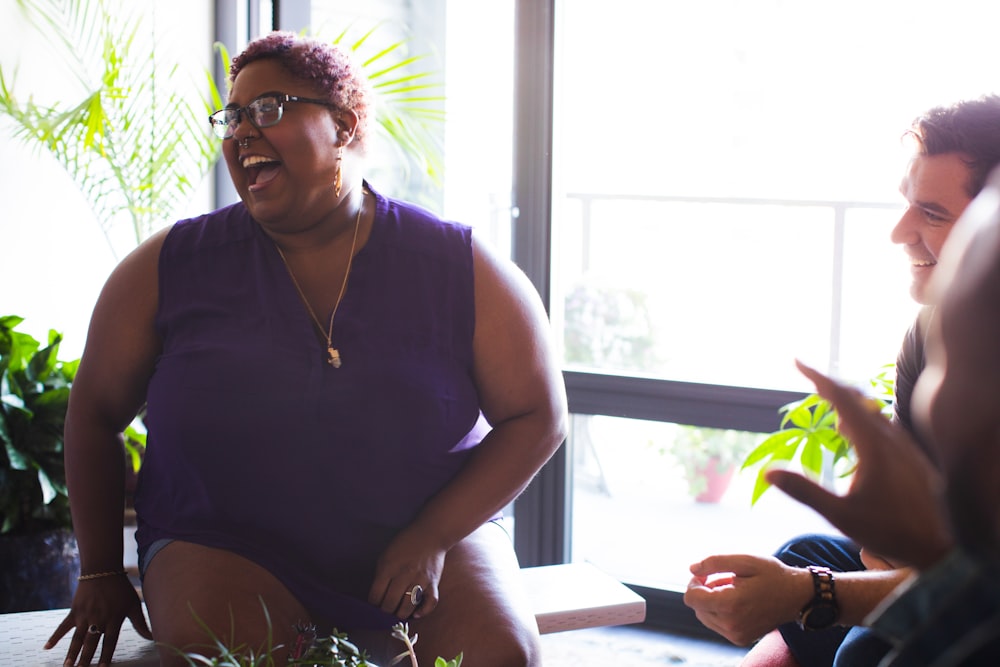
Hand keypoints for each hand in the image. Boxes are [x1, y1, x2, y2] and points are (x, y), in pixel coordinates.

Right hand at [44, 574, 150, 666]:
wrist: (103, 570)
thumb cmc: (121, 589)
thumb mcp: (133, 605)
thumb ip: (141, 623)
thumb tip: (153, 637)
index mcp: (114, 619)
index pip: (110, 641)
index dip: (106, 655)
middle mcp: (99, 618)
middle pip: (91, 642)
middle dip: (86, 658)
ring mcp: (85, 615)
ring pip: (77, 638)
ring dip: (71, 653)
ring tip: (68, 666)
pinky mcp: (74, 611)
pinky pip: (63, 626)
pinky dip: (55, 637)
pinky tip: (47, 648)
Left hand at [369, 527, 446, 619]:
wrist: (431, 534)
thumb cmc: (405, 543)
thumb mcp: (386, 554)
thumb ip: (381, 574)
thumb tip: (377, 596)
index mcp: (389, 567)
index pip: (376, 595)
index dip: (372, 604)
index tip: (374, 605)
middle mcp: (404, 575)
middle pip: (390, 604)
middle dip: (384, 611)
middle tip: (385, 611)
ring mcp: (420, 580)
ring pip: (407, 607)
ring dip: (400, 614)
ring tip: (397, 613)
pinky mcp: (433, 583)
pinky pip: (430, 603)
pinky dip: (423, 611)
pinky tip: (416, 613)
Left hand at [683, 554, 810, 645]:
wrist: (797, 596)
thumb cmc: (772, 575)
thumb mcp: (745, 560)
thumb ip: (714, 562)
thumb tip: (692, 568)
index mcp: (731, 605)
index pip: (691, 598)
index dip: (695, 582)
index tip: (708, 574)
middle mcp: (731, 625)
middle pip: (696, 607)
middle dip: (705, 591)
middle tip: (725, 579)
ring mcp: (736, 635)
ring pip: (704, 616)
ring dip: (712, 601)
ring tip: (733, 589)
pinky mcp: (739, 639)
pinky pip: (716, 624)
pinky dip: (720, 611)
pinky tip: (737, 601)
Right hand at [766, 360, 952, 569]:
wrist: (942, 546)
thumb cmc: (891, 531)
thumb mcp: (841, 515)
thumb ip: (804, 491)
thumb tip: (769, 472)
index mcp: (874, 445)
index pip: (841, 399)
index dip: (817, 377)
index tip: (796, 362)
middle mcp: (892, 438)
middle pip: (857, 398)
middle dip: (829, 385)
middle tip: (806, 378)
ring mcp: (905, 446)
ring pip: (872, 410)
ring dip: (846, 401)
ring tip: (825, 401)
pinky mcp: (911, 456)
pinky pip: (882, 423)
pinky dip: (861, 416)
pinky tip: (852, 432)